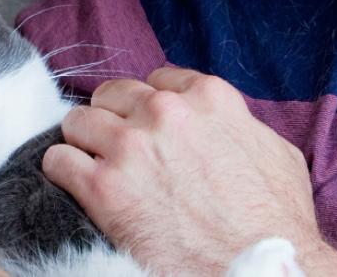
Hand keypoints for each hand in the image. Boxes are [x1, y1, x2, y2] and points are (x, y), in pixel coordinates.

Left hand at [42, 67, 329, 275]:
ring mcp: (132, 146)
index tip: (149, 122)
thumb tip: (227, 125)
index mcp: (208, 97)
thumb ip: (240, 124)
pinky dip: (62, 168)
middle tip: (117, 141)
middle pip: (114, 93)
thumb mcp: (276, 152)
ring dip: (84, 139)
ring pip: (80, 120)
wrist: (261, 270)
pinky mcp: (104, 188)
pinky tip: (74, 181)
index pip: (158, 79)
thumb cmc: (277, 219)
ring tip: (90, 160)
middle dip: (114, 115)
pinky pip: (59, 160)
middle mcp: (165, 111)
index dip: (151, 103)